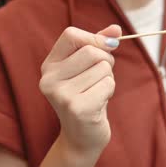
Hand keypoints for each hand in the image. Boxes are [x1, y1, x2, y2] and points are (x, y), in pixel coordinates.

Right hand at [39, 25, 121, 158]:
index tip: (106, 47)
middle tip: (100, 77)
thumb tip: (116, 29)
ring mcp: (61, 95)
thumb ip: (99, 45)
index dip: (94, 38)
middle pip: (91, 51)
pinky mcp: (77, 108)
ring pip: (102, 68)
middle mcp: (49, 79)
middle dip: (106, 61)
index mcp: (49, 66)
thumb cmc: (87, 96)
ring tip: (97, 93)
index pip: (71, 35)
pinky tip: (98, 104)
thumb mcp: (89, 68)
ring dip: (108, 79)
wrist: (82, 137)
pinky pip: (108, 84)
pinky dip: (109, 91)